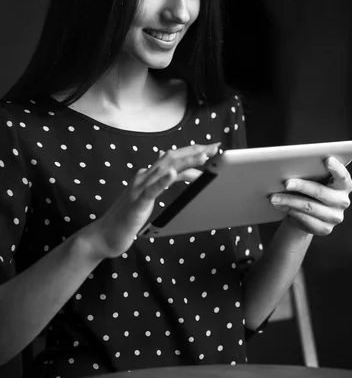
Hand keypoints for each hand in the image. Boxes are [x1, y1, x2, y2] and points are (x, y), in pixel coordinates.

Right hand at [82, 142, 220, 259]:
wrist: (103, 236)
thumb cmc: (125, 219)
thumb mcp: (146, 198)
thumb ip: (157, 184)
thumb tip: (170, 171)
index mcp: (146, 176)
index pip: (172, 159)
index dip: (191, 153)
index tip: (211, 149)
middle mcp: (143, 177)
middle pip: (171, 158)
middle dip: (194, 152)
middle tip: (214, 148)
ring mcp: (138, 189)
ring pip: (165, 169)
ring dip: (185, 161)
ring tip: (203, 156)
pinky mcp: (136, 203)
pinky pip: (151, 189)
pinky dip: (163, 180)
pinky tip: (174, 174)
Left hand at [269, 156, 351, 235]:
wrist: (306, 213)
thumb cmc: (309, 187)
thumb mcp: (313, 177)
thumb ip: (311, 170)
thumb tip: (289, 166)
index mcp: (344, 184)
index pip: (343, 176)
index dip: (336, 168)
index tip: (327, 159)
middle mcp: (343, 201)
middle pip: (320, 191)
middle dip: (301, 186)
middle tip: (285, 183)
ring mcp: (335, 216)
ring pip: (309, 206)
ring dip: (289, 201)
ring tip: (274, 197)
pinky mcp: (325, 228)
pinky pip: (305, 219)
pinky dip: (290, 210)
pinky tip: (279, 206)